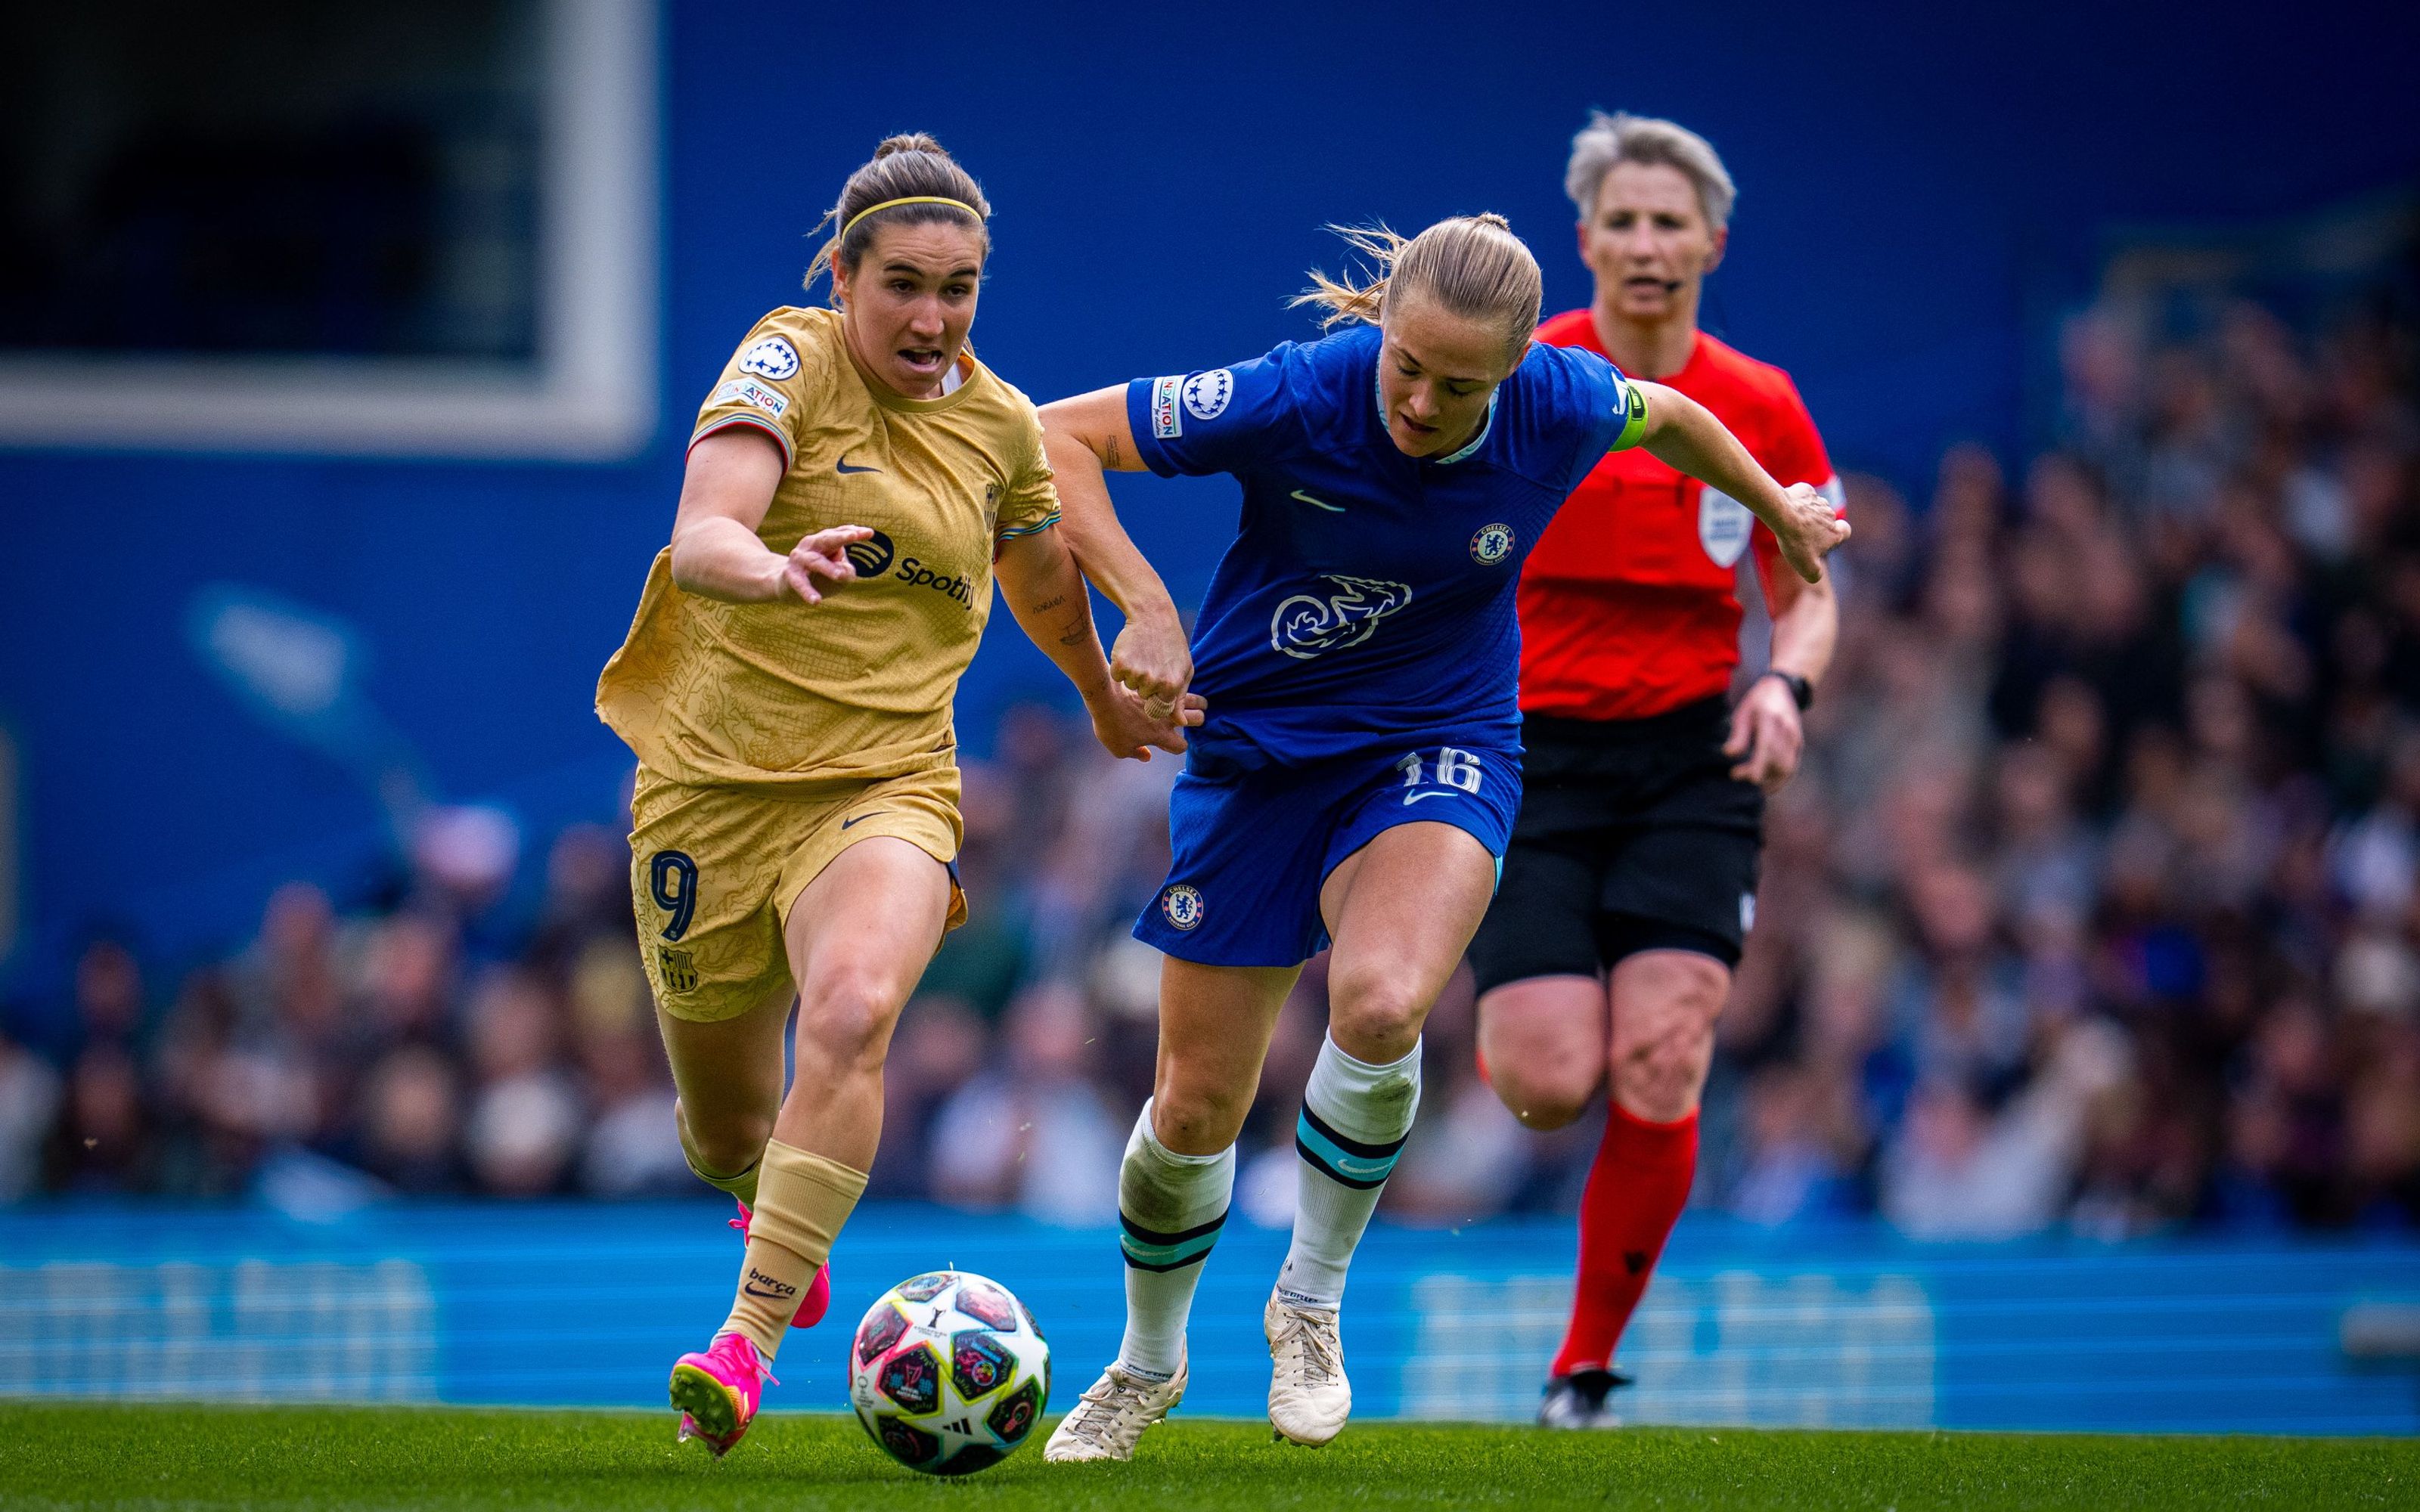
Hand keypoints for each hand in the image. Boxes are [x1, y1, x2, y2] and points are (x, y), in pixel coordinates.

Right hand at [778, 526, 874, 603]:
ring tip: (840, 576)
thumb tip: (845, 572)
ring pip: (815, 562)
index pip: (840, 534)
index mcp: (823, 541)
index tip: (870, 533)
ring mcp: (799, 559)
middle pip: (827, 539)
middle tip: (853, 536)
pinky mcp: (791, 575)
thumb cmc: (818, 575)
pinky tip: (816, 601)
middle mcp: (810, 546)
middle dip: (841, 537)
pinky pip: (800, 584)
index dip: (855, 532)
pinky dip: (808, 592)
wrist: (785, 584)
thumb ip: (846, 571)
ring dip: (828, 568)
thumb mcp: (837, 572)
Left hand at [1087, 682, 1206, 760]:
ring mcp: (1166, 700)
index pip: (1181, 746)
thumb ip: (1136, 753)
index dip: (1177, 747)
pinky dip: (1182, 689)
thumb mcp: (1119, 748)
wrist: (1106, 696)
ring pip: (1194, 700)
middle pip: (1197, 719)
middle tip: (1192, 718)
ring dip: (1199, 703)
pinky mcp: (1160, 686)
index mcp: (1161, 735)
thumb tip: (1147, 755)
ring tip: (1199, 703)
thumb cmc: (1111, 725)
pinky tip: (1177, 689)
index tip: (1169, 744)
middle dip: (1197, 720)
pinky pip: (1179, 686)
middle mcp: (1168, 718)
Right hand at [1109, 611, 1193, 707]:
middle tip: (1152, 662)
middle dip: (1146, 684)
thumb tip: (1181, 723)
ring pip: (1130, 685)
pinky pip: (1117, 676)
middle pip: (1144, 697)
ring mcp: (1136, 674)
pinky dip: (1120, 667)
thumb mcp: (1184, 670)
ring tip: (1143, 655)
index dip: (1157, 697)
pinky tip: (1131, 652)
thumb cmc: (1172, 643)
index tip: (1158, 684)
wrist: (1153, 615)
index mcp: (1171, 687)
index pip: (1160, 708)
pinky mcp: (1120, 665)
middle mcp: (1153, 683)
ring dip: (1133, 674)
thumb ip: (1181, 698)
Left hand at [1725, 674, 1805, 792]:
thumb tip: (1729, 754)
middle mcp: (1787, 729)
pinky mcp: (1798, 745)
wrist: (1780, 690)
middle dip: (1756, 773)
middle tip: (1735, 773)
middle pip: (1775, 760)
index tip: (1745, 777)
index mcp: (1771, 718)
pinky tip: (1766, 786)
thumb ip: (1738, 735)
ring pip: (1785, 767)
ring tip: (1749, 778)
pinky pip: (1791, 767)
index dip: (1759, 765)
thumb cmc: (1756, 703)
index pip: (1767, 747)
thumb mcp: (1742, 713)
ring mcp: (1795, 738)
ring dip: (1768, 780)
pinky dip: (1780, 780)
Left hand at [1770, 482, 1849, 584]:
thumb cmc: (1796, 540)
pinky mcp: (1805, 490)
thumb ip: (1815, 574)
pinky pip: (1803, 495)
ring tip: (1790, 522)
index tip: (1824, 541)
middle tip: (1799, 535)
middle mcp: (1830, 515)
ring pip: (1814, 508)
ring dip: (1805, 514)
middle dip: (1816, 527)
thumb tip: (1816, 575)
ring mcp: (1818, 501)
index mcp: (1835, 532)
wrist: (1782, 515)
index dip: (1836, 536)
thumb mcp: (1806, 567)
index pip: (1846, 531)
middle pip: (1826, 521)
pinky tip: (1787, 508)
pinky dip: (1797, 501)